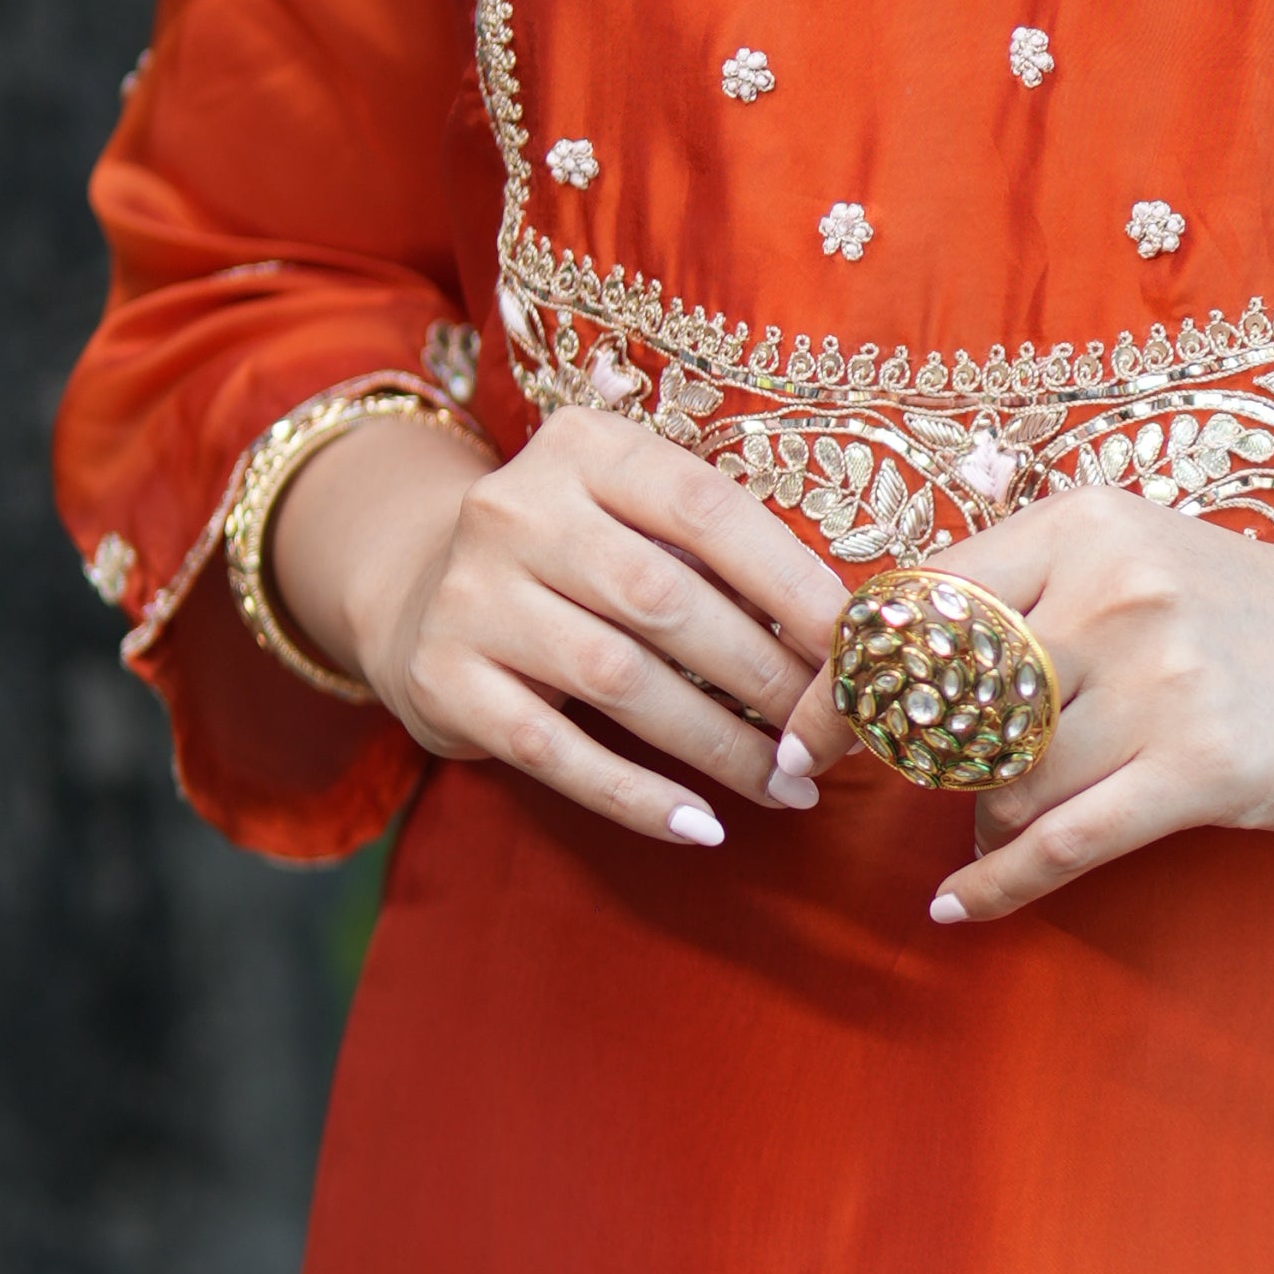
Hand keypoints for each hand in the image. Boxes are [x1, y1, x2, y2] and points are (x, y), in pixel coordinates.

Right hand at [269, 407, 839, 848]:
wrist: (419, 590)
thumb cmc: (577, 559)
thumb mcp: (635, 521)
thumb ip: (719, 555)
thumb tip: (842, 642)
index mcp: (584, 448)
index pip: (707, 509)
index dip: (791, 582)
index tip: (853, 649)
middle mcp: (515, 509)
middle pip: (667, 602)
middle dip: (764, 678)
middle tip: (829, 736)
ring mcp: (470, 595)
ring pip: (619, 680)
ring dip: (718, 746)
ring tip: (788, 787)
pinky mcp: (443, 678)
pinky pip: (555, 752)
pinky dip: (635, 796)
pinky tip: (701, 825)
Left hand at [780, 433, 1273, 927]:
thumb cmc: (1262, 615)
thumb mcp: (1141, 560)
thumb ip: (1026, 596)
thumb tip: (889, 673)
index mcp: (1081, 524)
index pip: (916, 604)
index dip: (839, 684)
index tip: (794, 742)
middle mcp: (1115, 587)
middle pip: (943, 698)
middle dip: (896, 759)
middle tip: (862, 796)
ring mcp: (1164, 676)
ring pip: (1002, 777)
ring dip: (986, 816)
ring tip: (1007, 822)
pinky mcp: (1207, 764)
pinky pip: (1063, 840)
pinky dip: (997, 882)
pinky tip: (962, 905)